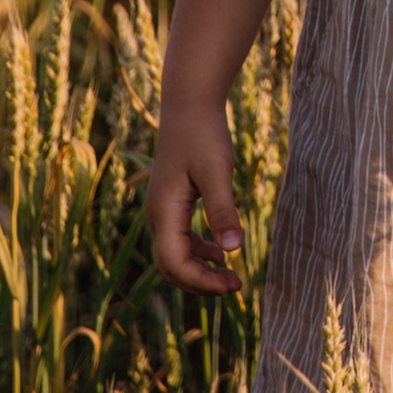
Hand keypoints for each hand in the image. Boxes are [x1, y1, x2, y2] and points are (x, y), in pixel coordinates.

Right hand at [146, 103, 244, 293]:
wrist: (190, 106)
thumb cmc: (204, 135)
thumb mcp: (218, 172)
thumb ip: (223, 210)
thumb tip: (233, 250)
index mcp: (164, 212)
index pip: (175, 264)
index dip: (202, 282)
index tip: (234, 284)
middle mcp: (157, 217)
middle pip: (171, 267)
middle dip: (201, 283)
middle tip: (236, 286)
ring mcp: (162, 211)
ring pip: (174, 257)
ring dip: (200, 271)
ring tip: (231, 276)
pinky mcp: (172, 205)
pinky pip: (180, 241)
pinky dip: (198, 253)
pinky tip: (220, 253)